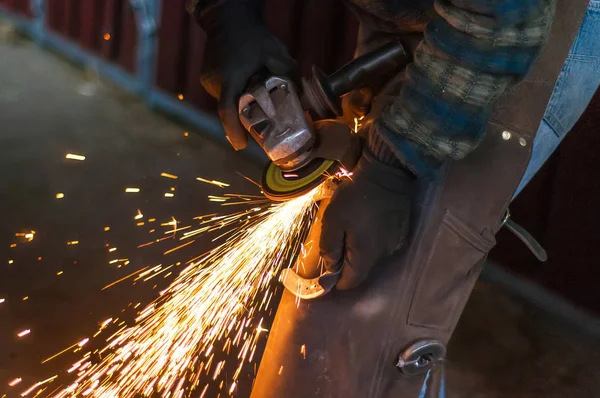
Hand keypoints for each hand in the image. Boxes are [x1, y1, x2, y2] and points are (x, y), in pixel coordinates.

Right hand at [200, 13, 295, 149]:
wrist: (229, 18)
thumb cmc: (255, 37)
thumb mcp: (278, 53)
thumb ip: (291, 75)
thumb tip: (301, 98)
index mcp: (231, 77)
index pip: (228, 111)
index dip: (234, 131)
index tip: (241, 146)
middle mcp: (215, 81)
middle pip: (230, 109)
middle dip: (244, 119)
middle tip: (262, 126)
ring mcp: (208, 79)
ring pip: (226, 101)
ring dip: (239, 105)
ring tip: (255, 103)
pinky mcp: (206, 77)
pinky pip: (221, 93)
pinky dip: (233, 95)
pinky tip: (245, 89)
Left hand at [319, 149, 413, 289]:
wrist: (386, 174)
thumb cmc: (355, 197)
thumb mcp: (332, 221)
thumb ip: (329, 248)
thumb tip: (329, 269)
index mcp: (366, 256)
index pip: (351, 282)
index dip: (337, 280)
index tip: (327, 270)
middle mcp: (384, 255)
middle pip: (361, 270)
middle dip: (347, 262)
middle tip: (336, 241)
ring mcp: (395, 243)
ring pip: (371, 257)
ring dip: (359, 249)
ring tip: (351, 228)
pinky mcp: (401, 232)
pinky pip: (381, 244)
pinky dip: (371, 239)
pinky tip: (366, 222)